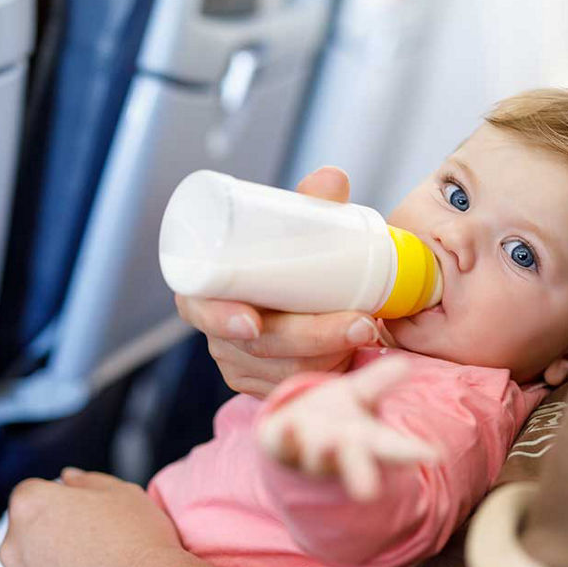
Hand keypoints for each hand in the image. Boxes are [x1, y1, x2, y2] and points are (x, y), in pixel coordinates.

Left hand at [0, 468, 183, 566]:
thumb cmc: (138, 541)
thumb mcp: (122, 493)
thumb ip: (87, 481)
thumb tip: (67, 479)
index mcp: (31, 505)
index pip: (32, 494)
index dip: (59, 504)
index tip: (84, 518)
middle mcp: (12, 545)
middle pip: (25, 534)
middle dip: (50, 537)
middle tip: (92, 548)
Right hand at [175, 166, 382, 398]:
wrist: (296, 292)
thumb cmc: (285, 258)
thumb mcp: (295, 231)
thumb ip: (312, 206)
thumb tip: (333, 179)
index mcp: (205, 289)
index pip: (200, 307)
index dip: (222, 317)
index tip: (253, 321)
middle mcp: (217, 332)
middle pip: (258, 346)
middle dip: (311, 338)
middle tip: (360, 322)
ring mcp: (240, 363)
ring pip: (282, 371)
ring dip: (328, 356)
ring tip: (367, 330)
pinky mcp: (265, 385)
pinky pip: (294, 387)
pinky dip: (327, 374)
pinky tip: (353, 360)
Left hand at [257, 356, 437, 500]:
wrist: (287, 433)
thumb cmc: (331, 416)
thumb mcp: (358, 396)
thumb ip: (379, 382)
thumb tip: (405, 363)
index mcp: (364, 441)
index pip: (391, 447)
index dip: (411, 452)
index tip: (432, 456)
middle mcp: (337, 451)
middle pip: (354, 462)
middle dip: (361, 474)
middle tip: (369, 491)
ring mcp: (307, 451)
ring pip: (318, 456)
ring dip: (325, 452)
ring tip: (331, 441)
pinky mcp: (278, 445)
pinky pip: (281, 443)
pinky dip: (287, 436)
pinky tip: (289, 426)